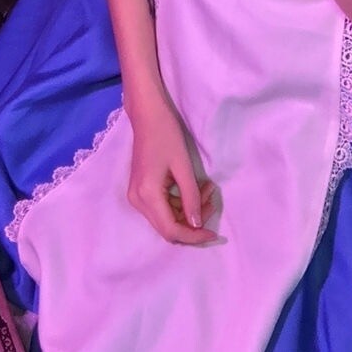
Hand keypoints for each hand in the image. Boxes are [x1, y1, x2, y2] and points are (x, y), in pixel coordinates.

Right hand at [127, 92, 219, 244]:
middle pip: (167, 229)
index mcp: (147, 195)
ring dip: (188, 211)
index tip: (214, 233)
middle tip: (212, 202)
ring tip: (208, 190)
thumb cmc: (166, 134)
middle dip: (193, 223)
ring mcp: (137, 196)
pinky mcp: (141, 190)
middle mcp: (138, 201)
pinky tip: (196, 188)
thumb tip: (196, 225)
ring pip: (166, 218)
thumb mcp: (182, 166)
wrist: (147, 115)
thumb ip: (190, 197)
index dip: (193, 236)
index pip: (171, 230)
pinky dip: (180, 202)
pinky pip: (162, 207)